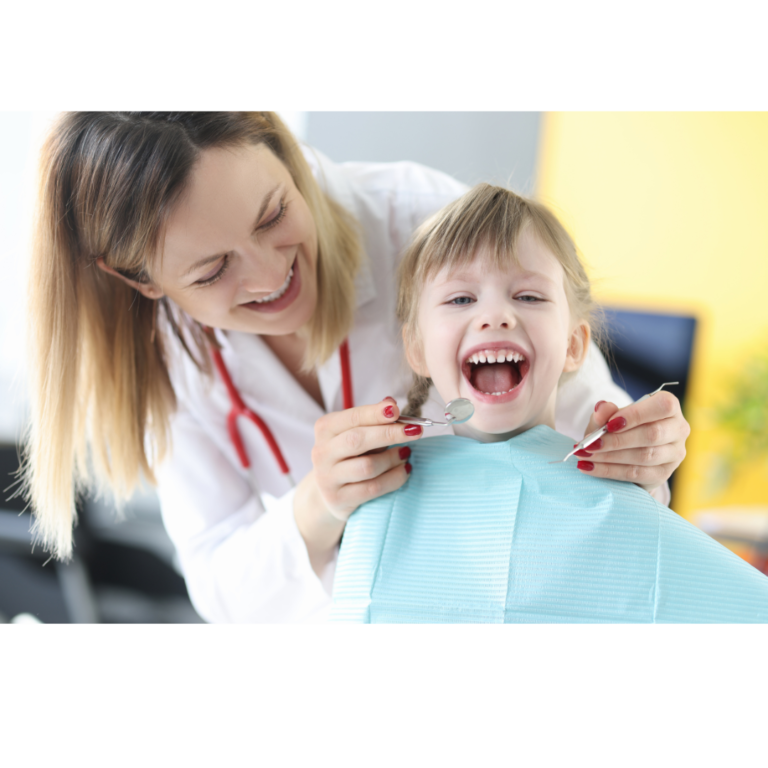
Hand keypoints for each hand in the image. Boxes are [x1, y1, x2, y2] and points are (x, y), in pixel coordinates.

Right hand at [294, 397, 420, 571]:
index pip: (352, 417)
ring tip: (406, 454)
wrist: (331, 493)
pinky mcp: (339, 499)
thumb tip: (391, 402)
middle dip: (389, 434)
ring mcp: (328, 478)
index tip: (397, 410)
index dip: (375, 413)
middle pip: (357, 440)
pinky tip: (404, 470)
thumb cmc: (350, 456)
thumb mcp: (357, 434)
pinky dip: (394, 478)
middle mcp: (321, 452)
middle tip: (415, 431)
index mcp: (325, 429)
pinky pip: (373, 488)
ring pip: (368, 466)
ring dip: (393, 459)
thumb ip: (373, 420)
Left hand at [574, 392, 689, 494]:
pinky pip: (636, 474)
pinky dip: (609, 471)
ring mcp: (674, 454)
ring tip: (585, 456)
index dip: (636, 415)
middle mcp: (678, 429)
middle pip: (652, 434)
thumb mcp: (609, 417)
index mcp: (669, 407)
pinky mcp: (663, 474)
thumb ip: (605, 412)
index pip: (662, 406)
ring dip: (610, 457)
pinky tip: (589, 468)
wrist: (625, 453)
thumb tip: (601, 409)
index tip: (609, 424)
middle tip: (590, 444)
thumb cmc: (620, 428)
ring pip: (644, 456)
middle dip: (617, 440)